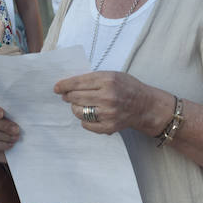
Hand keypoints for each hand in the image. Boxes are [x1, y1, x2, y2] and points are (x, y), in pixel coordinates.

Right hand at [0, 93, 19, 162]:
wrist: (7, 140)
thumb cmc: (9, 120)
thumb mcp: (8, 111)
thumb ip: (7, 107)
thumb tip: (15, 109)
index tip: (1, 114)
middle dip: (3, 125)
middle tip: (16, 129)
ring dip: (6, 136)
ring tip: (16, 137)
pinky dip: (2, 145)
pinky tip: (10, 143)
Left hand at [54, 71, 170, 135]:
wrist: (145, 105)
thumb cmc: (128, 87)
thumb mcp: (113, 75)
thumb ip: (94, 78)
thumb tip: (70, 85)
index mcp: (107, 80)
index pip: (78, 82)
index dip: (64, 85)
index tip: (57, 88)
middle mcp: (107, 97)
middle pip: (75, 97)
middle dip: (68, 96)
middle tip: (67, 96)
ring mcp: (108, 113)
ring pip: (79, 112)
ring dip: (75, 108)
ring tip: (79, 105)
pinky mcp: (109, 126)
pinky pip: (87, 125)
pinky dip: (85, 120)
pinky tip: (90, 114)